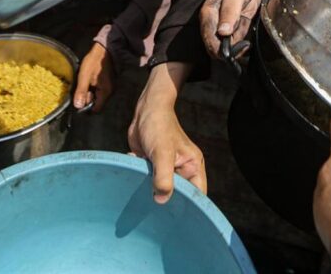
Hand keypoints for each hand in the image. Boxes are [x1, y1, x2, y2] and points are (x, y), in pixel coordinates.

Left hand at [73, 41, 115, 111]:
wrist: (104, 48)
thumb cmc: (94, 62)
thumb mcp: (84, 76)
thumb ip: (81, 92)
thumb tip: (77, 106)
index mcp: (104, 92)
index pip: (95, 109)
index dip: (85, 108)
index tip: (78, 100)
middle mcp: (109, 92)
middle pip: (96, 103)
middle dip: (86, 98)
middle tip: (80, 87)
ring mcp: (109, 86)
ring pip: (96, 95)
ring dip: (88, 91)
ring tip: (83, 81)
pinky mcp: (107, 82)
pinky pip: (98, 89)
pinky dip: (91, 86)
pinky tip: (87, 79)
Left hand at [127, 62, 205, 202]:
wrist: (145, 110)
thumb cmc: (158, 126)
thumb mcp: (162, 153)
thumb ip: (164, 177)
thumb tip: (162, 200)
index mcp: (192, 166)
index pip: (197, 194)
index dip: (190, 207)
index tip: (176, 220)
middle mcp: (182, 169)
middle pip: (178, 194)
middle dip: (166, 201)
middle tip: (154, 213)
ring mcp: (167, 167)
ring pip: (161, 188)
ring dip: (150, 190)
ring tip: (141, 195)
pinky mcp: (153, 165)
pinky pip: (148, 180)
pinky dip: (140, 181)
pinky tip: (134, 176)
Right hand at [199, 0, 260, 56]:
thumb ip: (230, 12)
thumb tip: (223, 32)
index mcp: (208, 14)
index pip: (208, 37)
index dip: (217, 48)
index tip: (230, 52)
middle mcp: (212, 24)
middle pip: (214, 47)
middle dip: (228, 51)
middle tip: (243, 46)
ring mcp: (222, 28)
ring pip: (226, 48)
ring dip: (237, 49)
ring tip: (246, 43)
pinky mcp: (233, 31)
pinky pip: (236, 44)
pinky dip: (242, 46)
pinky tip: (247, 43)